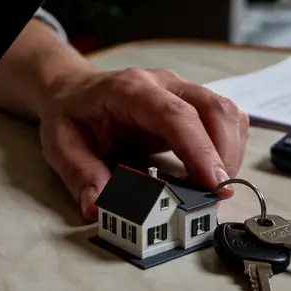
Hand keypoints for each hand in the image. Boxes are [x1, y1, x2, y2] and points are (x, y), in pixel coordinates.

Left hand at [38, 68, 249, 219]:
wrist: (73, 90)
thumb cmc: (70, 114)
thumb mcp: (60, 145)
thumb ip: (80, 175)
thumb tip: (99, 207)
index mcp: (130, 90)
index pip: (176, 115)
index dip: (200, 150)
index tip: (215, 185)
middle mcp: (163, 83)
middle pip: (213, 109)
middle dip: (224, 155)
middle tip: (218, 195)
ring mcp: (182, 89)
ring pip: (227, 112)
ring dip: (230, 153)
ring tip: (214, 187)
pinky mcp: (192, 102)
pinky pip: (226, 119)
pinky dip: (229, 148)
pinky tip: (212, 172)